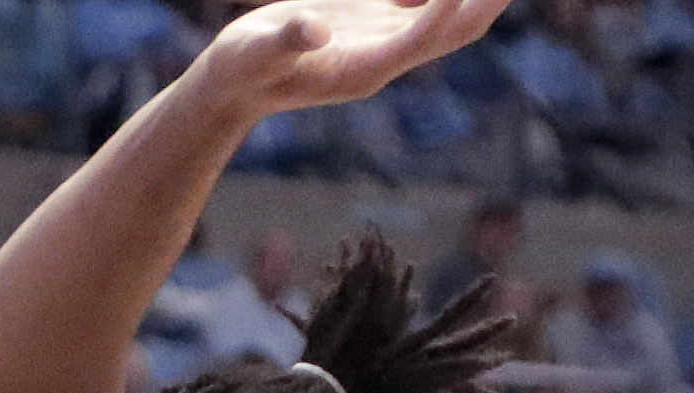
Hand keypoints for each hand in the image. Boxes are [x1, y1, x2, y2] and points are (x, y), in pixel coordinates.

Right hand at [190, 0, 512, 119]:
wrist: (234, 84)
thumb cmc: (240, 71)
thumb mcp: (253, 55)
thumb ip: (286, 40)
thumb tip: (314, 28)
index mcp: (366, 69)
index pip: (427, 37)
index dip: (450, 5)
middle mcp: (388, 56)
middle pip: (459, 28)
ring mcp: (388, 38)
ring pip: (450, 10)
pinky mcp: (379, 19)